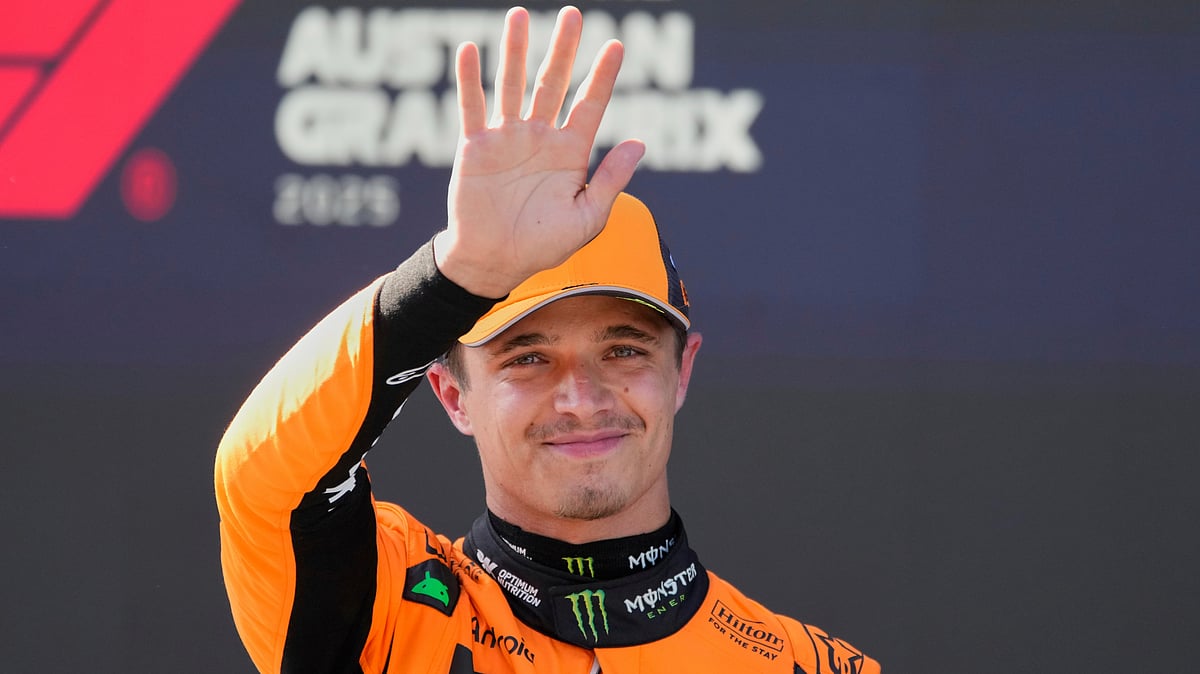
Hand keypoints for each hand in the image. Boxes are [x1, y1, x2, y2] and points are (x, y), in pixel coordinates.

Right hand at [434, 6, 645, 298]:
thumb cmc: (543, 245)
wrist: (494, 262)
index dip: (603, 76)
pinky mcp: (475, 147)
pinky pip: (472, 107)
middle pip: (553, 84)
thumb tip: (640, 143)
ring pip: (513, 85)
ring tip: (519, 16)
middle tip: (573, 14)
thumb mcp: (588, 218)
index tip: (617, 46)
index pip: (590, 105)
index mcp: (570, 153)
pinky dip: (470, 79)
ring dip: (516, 51)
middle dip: (563, 50)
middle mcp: (540, 138)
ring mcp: (507, 139)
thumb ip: (611, 179)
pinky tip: (471, 50)